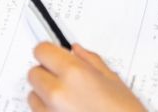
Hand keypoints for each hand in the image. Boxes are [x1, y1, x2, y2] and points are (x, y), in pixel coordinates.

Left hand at [27, 42, 145, 111]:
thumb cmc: (124, 111)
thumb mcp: (113, 80)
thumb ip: (90, 61)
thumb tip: (77, 51)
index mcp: (74, 73)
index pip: (42, 51)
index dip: (49, 51)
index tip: (55, 54)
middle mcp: (56, 92)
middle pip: (34, 73)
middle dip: (47, 72)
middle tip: (66, 78)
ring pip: (33, 95)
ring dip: (45, 93)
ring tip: (69, 99)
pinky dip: (48, 110)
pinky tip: (68, 110)